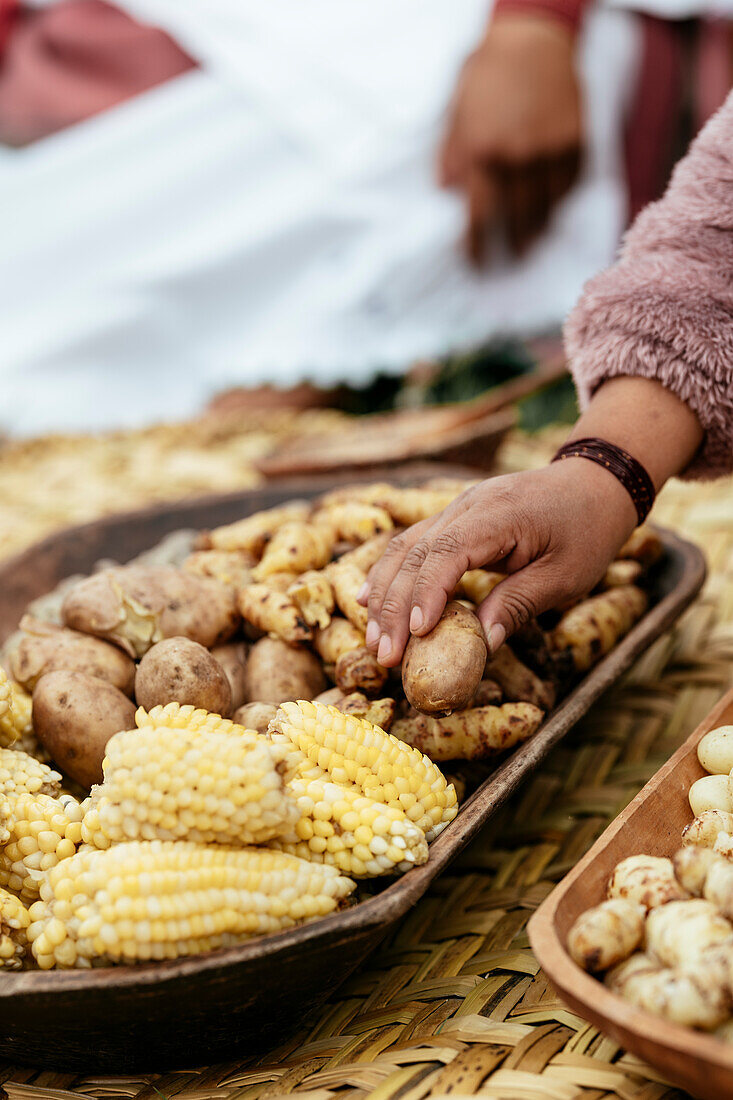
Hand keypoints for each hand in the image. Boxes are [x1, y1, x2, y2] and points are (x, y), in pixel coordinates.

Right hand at [359, 459, 636, 666]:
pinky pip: (412, 543)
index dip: (427, 593)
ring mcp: (456, 508)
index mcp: (498, 514)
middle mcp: (467, 506)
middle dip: (394, 606)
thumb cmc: (586, 531)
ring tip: (373, 638)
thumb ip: (519, 604)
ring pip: (404, 548)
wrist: (594, 482)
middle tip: (384, 654)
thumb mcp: (566, 576)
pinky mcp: (453, 518)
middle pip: (415, 553)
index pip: (448, 551)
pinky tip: (368, 599)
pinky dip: (389, 574)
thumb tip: (481, 644)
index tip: (416, 633)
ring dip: (384, 594)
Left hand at [439, 14, 582, 261]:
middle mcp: (520, 156)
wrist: (534, 37)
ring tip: (532, 239)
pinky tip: (552, 206)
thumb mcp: (457, 111)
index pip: (479, 216)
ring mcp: (552, 150)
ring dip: (539, 228)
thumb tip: (446, 193)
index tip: (474, 264)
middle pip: (518, 219)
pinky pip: (570, 185)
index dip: (475, 246)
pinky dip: (560, 199)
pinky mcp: (578, 142)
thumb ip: (451, 155)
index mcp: (484, 152)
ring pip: (548, 207)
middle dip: (513, 244)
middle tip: (510, 259)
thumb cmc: (488, 73)